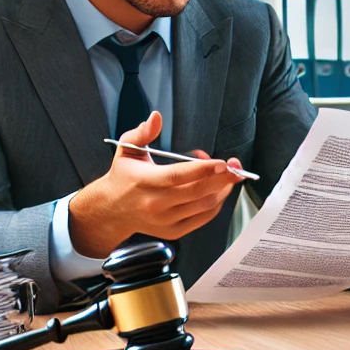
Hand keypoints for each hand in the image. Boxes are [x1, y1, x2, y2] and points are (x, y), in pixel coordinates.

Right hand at [69, 111, 244, 258]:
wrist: (112, 210)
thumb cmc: (124, 177)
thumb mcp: (128, 149)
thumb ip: (143, 132)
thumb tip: (156, 117)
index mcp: (144, 182)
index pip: (177, 176)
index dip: (203, 170)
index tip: (222, 162)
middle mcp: (154, 204)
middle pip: (197, 192)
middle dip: (222, 178)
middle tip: (236, 165)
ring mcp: (165, 220)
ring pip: (204, 205)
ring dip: (222, 188)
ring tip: (226, 174)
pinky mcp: (173, 231)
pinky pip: (203, 218)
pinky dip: (216, 203)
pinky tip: (217, 189)